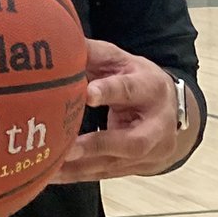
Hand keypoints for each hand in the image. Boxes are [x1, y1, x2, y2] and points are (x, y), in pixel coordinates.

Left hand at [50, 39, 183, 182]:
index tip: (87, 94)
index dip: (110, 91)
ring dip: (80, 166)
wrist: (169, 112)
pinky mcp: (133, 168)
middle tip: (69, 147)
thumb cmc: (137, 80)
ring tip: (48, 166)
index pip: (130, 90)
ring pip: (114, 163)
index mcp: (151, 89)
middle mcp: (155, 125)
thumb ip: (94, 53)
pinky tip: (51, 175)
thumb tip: (61, 41)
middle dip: (99, 145)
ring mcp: (148, 152)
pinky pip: (102, 174)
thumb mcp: (121, 60)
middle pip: (132, 141)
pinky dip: (75, 175)